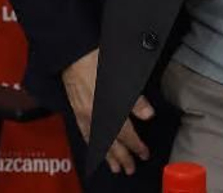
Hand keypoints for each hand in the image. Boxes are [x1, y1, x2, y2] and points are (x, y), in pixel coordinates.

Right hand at [61, 48, 153, 175]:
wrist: (74, 53)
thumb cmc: (99, 60)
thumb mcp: (123, 76)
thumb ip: (136, 99)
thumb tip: (149, 115)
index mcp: (109, 107)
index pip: (126, 133)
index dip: (136, 145)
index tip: (144, 154)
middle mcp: (96, 115)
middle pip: (111, 142)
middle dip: (122, 157)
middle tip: (130, 169)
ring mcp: (84, 114)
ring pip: (97, 141)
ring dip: (107, 156)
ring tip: (114, 167)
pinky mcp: (76, 110)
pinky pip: (85, 133)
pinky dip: (92, 144)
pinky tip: (96, 149)